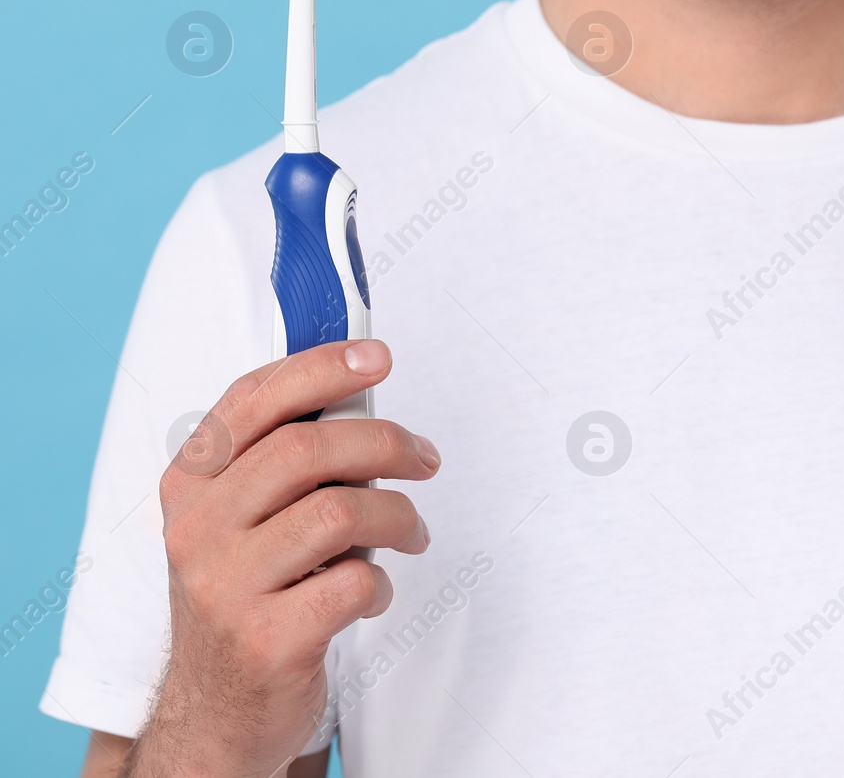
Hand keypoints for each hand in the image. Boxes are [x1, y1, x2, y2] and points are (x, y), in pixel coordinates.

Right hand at [134, 341, 439, 777]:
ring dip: (397, 516)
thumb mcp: (242, 522)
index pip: (254, 400)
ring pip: (339, 511)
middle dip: (385, 442)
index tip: (377, 356)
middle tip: (425, 458)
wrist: (217, 714)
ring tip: (411, 534)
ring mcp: (225, 587)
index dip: (321, 367)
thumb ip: (284, 463)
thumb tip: (363, 398)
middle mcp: (197, 529)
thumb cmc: (248, 598)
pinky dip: (381, 583)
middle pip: (307, 448)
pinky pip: (354, 583)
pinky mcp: (264, 640)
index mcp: (190, 485)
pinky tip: (371, 593)